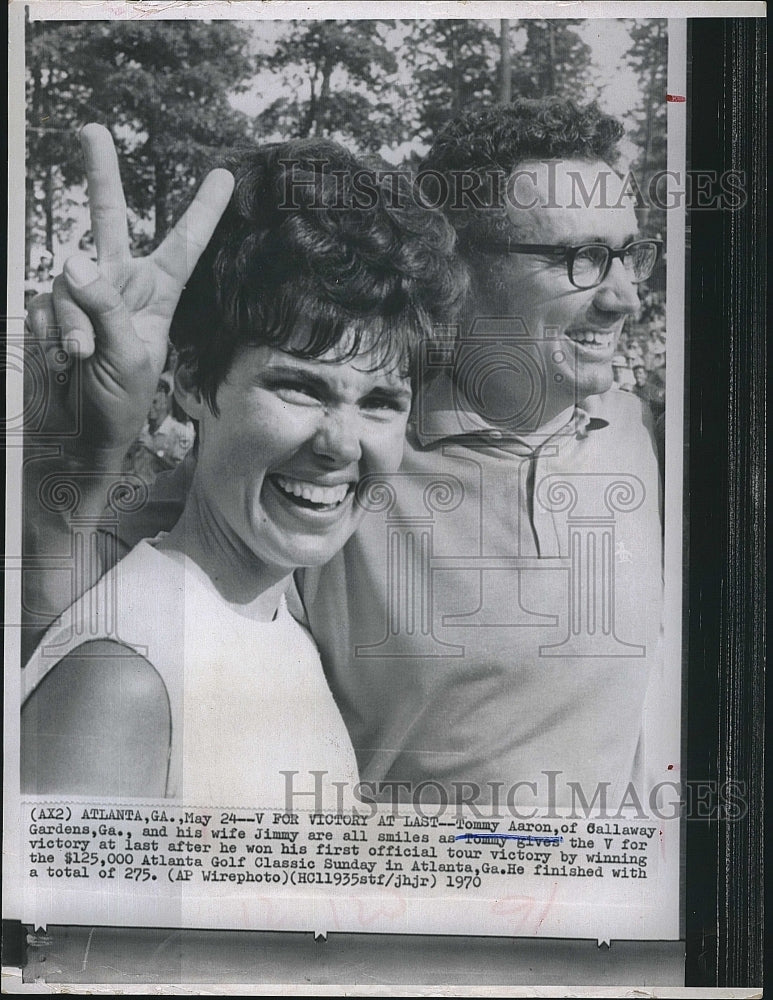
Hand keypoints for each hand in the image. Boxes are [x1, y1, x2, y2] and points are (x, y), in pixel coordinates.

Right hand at [25, 123, 233, 464]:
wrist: (77, 435)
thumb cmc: (119, 404)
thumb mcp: (129, 357)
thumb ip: (106, 307)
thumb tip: (73, 258)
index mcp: (157, 295)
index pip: (184, 246)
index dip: (202, 211)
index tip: (225, 175)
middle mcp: (118, 285)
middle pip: (109, 219)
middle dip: (100, 174)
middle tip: (93, 129)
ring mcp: (79, 296)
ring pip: (67, 280)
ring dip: (72, 323)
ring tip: (82, 358)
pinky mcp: (46, 310)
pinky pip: (41, 305)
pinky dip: (48, 334)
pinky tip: (60, 360)